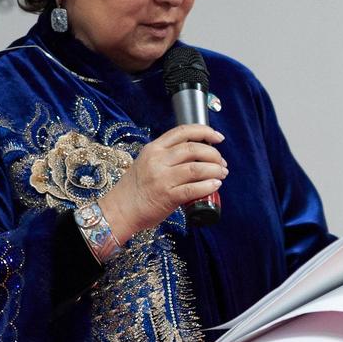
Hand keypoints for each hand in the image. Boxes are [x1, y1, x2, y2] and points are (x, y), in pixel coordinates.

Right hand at [98, 124, 228, 241]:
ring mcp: (162, 178)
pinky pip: (193, 189)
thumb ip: (166, 156)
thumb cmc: (136, 188)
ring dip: (215, 170)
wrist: (120, 210)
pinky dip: (208, 186)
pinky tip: (216, 185)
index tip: (218, 138)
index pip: (183, 132)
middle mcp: (157, 160)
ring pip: (197, 168)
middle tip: (222, 163)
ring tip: (222, 174)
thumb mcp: (147, 162)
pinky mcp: (167, 196)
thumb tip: (196, 154)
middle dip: (214, 154)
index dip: (205, 131)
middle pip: (194, 149)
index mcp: (154, 148)